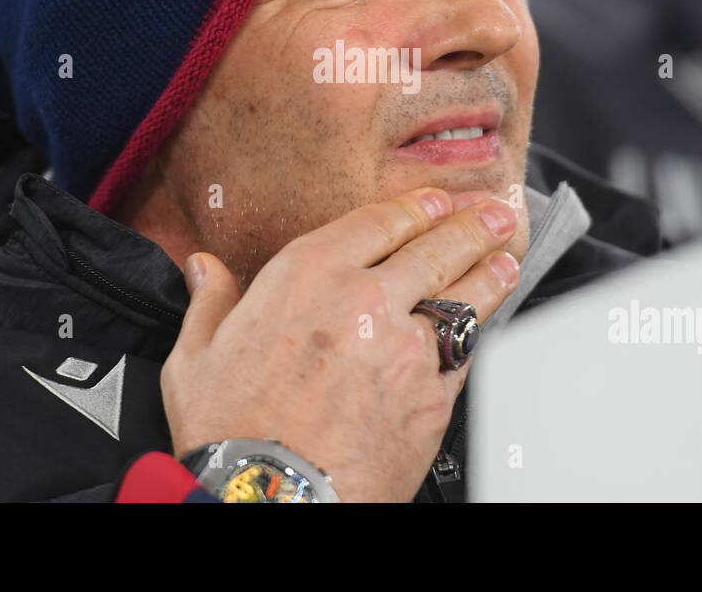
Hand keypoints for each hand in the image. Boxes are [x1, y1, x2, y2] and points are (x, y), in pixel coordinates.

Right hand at [160, 186, 519, 501]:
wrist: (271, 500)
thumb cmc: (229, 434)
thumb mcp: (196, 358)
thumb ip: (211, 304)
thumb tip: (203, 270)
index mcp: (307, 275)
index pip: (377, 222)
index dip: (414, 207)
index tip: (433, 201)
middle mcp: (363, 299)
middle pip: (433, 249)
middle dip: (469, 226)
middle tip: (492, 212)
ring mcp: (405, 346)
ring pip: (462, 295)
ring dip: (489, 271)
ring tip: (506, 257)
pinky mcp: (431, 394)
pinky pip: (464, 351)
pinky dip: (479, 332)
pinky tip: (486, 324)